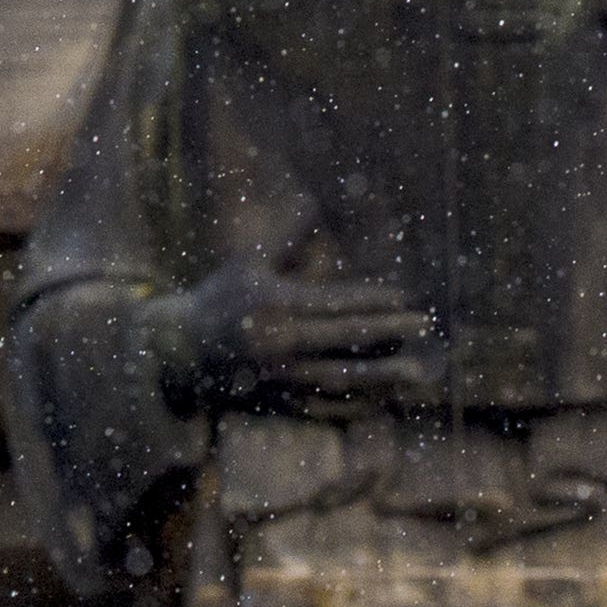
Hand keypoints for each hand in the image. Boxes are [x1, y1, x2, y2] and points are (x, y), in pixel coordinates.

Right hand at [135, 253, 443, 412]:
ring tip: (418, 370)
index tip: (404, 297)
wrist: (184, 352)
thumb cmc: (221, 298)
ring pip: (344, 378)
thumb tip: (311, 199)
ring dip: (385, 374)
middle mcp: (283, 344)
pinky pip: (329, 408)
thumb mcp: (248, 261)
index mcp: (276, 305)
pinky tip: (386, 398)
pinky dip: (360, 404)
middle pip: (347, 338)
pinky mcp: (283, 404)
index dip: (373, 300)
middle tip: (423, 325)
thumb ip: (285, 235)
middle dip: (389, 332)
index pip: (336, 303)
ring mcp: (284, 379)